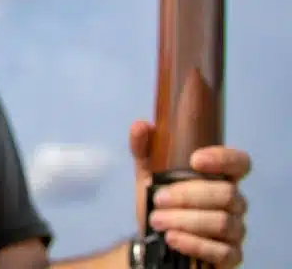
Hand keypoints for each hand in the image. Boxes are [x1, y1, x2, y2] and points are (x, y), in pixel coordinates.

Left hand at [130, 120, 250, 267]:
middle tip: (157, 198)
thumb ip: (144, 148)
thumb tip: (140, 125)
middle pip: (226, 193)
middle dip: (188, 196)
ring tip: (156, 220)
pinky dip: (194, 243)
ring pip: (222, 222)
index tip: (195, 159)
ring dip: (185, 220)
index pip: (240, 162)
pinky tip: (172, 238)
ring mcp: (235, 230)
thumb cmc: (159, 197)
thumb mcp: (147, 171)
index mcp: (221, 176)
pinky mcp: (230, 255)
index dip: (223, 159)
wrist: (153, 236)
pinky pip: (222, 252)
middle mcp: (234, 201)